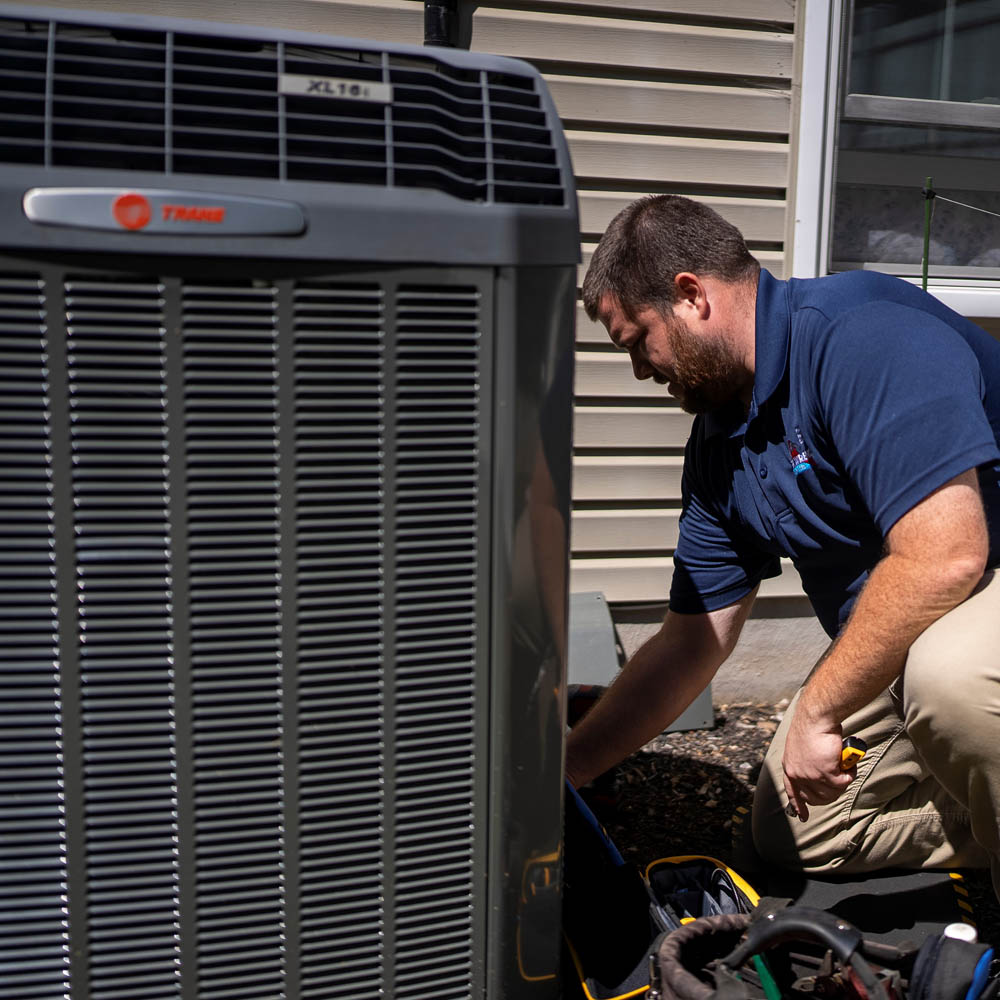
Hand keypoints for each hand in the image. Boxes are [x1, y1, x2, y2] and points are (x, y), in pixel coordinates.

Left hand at [782, 706, 855, 821]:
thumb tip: (821, 769)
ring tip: (845, 766)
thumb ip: (807, 761)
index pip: (792, 792)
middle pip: (817, 798)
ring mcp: (811, 776)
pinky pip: (844, 782)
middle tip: (840, 779)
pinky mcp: (826, 774)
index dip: (798, 805)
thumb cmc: (812, 727)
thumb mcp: (801, 747)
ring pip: (833, 793)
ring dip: (843, 782)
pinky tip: (849, 763)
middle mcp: (798, 775)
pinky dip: (850, 774)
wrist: (815, 718)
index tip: (802, 816)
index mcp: (790, 767)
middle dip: (831, 792)